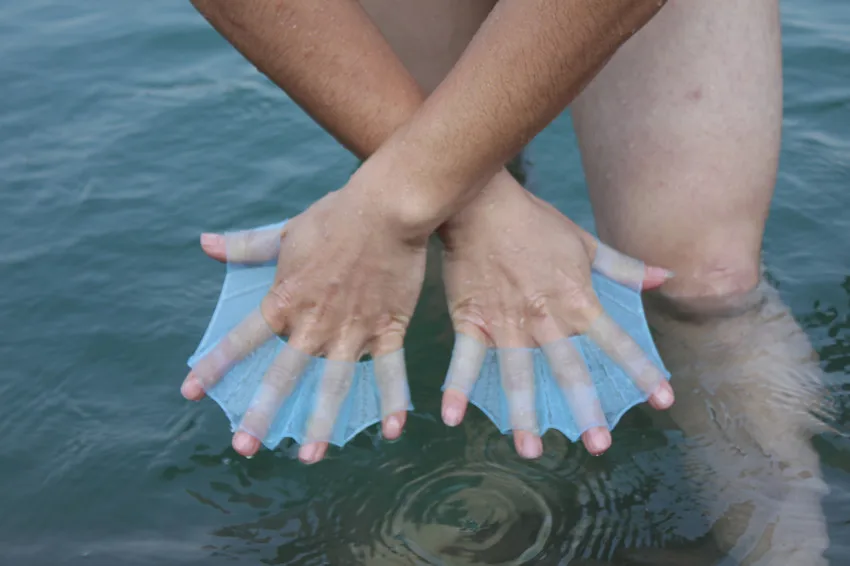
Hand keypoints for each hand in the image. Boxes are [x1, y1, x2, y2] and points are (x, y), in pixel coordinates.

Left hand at [181, 185, 426, 463]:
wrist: (385, 210)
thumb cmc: (335, 217)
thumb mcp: (287, 232)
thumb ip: (247, 246)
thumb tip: (203, 243)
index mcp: (285, 299)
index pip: (242, 339)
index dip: (214, 366)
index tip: (190, 391)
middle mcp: (313, 323)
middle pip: (283, 375)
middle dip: (260, 412)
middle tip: (243, 446)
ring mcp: (351, 330)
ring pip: (333, 385)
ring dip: (320, 424)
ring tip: (309, 457)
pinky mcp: (386, 330)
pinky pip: (390, 372)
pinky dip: (391, 401)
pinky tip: (391, 432)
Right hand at [438, 171, 674, 458]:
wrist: (482, 205)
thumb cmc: (535, 223)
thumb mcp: (585, 242)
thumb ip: (623, 267)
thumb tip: (666, 277)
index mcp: (577, 298)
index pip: (616, 342)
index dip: (642, 370)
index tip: (664, 400)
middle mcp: (545, 317)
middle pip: (569, 370)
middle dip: (586, 409)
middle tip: (599, 446)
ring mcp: (507, 322)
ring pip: (518, 374)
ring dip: (523, 414)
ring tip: (530, 450)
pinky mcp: (472, 321)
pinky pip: (465, 359)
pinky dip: (457, 387)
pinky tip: (452, 418)